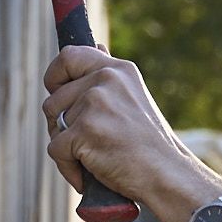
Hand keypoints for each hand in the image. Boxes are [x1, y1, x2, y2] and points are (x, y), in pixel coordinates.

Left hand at [39, 45, 196, 205]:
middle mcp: (106, 80)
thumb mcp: (133, 97)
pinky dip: (67, 167)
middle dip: (60, 125)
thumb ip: (109, 77)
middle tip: (85, 142)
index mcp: (118, 70)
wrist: (167, 174)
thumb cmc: (150, 145)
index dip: (55, 76)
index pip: (69, 56)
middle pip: (53, 100)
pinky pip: (55, 149)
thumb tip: (96, 47)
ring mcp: (94, 104)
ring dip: (66, 147)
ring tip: (94, 157)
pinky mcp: (84, 130)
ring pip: (53, 125)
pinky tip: (90, 173)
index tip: (57, 93)